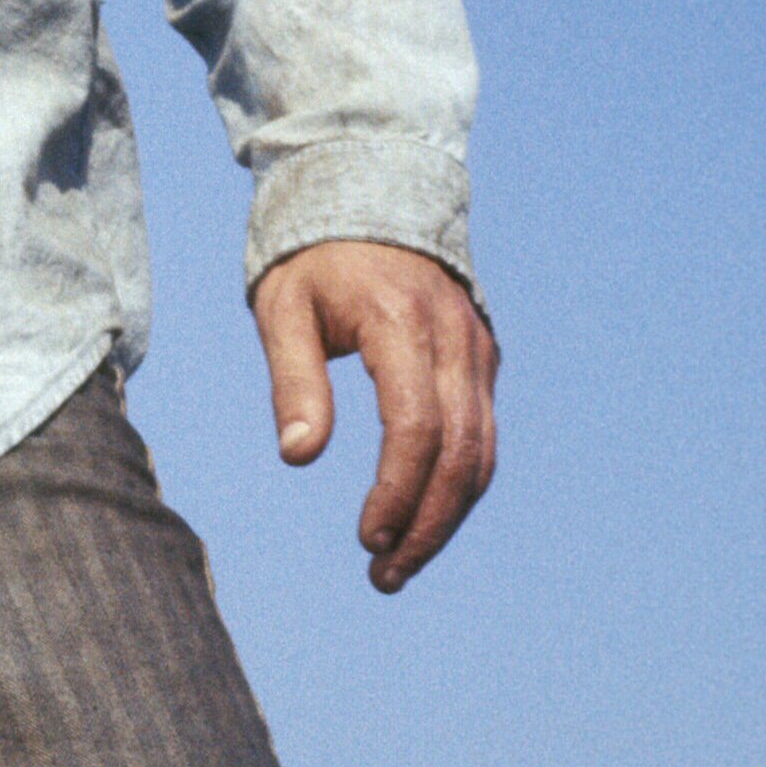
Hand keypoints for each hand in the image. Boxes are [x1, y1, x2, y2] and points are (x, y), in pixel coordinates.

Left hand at [250, 241, 498, 592]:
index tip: (367, 539)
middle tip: (383, 575)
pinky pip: (483, 433)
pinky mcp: (481, 357)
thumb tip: (300, 456)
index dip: (397, 492)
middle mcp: (454, 340)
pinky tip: (421, 517)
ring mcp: (476, 349)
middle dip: (427, 525)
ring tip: (399, 563)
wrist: (370, 191)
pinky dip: (458, 483)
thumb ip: (294, 380)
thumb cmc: (312, 257)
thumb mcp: (282, 308)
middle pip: (462, 454)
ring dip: (447, 515)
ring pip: (482, 452)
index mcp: (403, 324)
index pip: (417, 428)